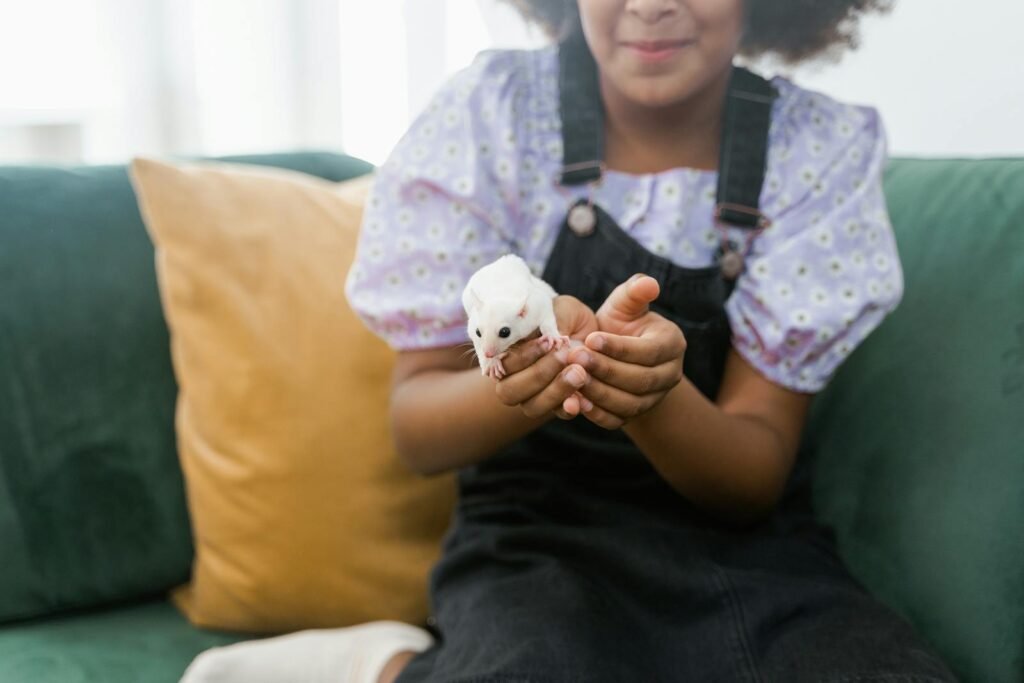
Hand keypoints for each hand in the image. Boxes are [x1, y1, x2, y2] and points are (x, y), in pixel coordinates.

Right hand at [493, 295, 597, 420]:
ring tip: (579, 373)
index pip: (503, 363)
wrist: (593, 332)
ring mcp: (534, 396)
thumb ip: (551, 324)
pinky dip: (569, 407)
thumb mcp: (561, 310)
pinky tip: (582, 400)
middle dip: (537, 374)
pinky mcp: (559, 406)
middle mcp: (515, 379)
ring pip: (532, 406)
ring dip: (554, 391)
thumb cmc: (567, 317)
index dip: (524, 356)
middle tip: (564, 356)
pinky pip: (559, 413)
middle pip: (510, 391)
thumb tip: (552, 342)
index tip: (547, 342)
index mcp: (507, 354)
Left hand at [568, 274, 685, 429]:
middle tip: (575, 357)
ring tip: (571, 377)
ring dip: (599, 392)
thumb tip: (648, 283)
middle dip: (606, 369)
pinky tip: (575, 400)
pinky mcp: (635, 415)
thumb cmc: (620, 324)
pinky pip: (617, 420)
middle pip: (640, 380)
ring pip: (629, 402)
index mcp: (672, 345)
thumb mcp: (626, 305)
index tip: (590, 338)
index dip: (620, 347)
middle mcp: (670, 375)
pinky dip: (597, 413)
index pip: (649, 351)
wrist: (615, 353)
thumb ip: (634, 293)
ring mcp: (654, 399)